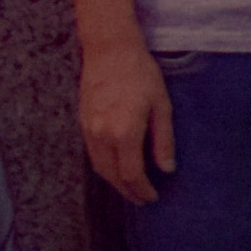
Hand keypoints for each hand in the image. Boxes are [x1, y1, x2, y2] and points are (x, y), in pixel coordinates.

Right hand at [78, 35, 172, 203]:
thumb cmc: (141, 74)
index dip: (142, 190)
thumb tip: (167, 168)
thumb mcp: (161, 105)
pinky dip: (105, 167)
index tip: (153, 197)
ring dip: (114, 182)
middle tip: (142, 199)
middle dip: (127, 191)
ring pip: (99, 167)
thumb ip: (163, 139)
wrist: (110, 51)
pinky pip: (93, 154)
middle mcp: (102, 135)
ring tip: (130, 188)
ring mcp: (89, 129)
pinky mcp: (83, 123)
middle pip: (112, 175)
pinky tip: (116, 168)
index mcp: (124, 132)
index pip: (131, 174)